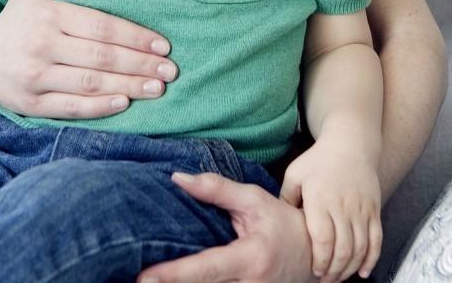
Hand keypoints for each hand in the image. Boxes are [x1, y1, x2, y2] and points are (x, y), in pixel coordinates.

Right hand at [0, 0, 178, 118]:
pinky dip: (100, 107)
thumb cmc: (13, 22)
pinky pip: (71, 107)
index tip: (163, 44)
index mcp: (48, 16)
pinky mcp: (32, 104)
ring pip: (90, 83)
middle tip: (171, 70)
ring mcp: (36, 77)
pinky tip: (125, 103)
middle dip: (140, 63)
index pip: (100, 26)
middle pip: (101, 56)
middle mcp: (42, 46)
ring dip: (129, 86)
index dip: (135, 36)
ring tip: (159, 88)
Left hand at [137, 172, 313, 282]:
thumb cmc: (282, 224)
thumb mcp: (254, 200)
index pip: (206, 269)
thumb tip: (178, 178)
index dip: (174, 275)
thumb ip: (217, 190)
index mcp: (250, 259)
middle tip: (136, 281)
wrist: (314, 256)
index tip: (145, 278)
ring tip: (152, 282)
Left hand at [279, 139, 382, 281]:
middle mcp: (343, 206)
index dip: (320, 260)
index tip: (314, 271)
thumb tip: (276, 223)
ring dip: (350, 268)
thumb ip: (285, 199)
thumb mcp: (295, 174)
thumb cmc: (318, 159)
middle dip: (334, 270)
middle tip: (324, 280)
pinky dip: (371, 259)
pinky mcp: (374, 209)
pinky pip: (377, 239)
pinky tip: (363, 272)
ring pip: (360, 248)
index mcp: (320, 199)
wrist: (351, 143)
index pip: (323, 239)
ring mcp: (361, 209)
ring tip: (338, 278)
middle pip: (343, 248)